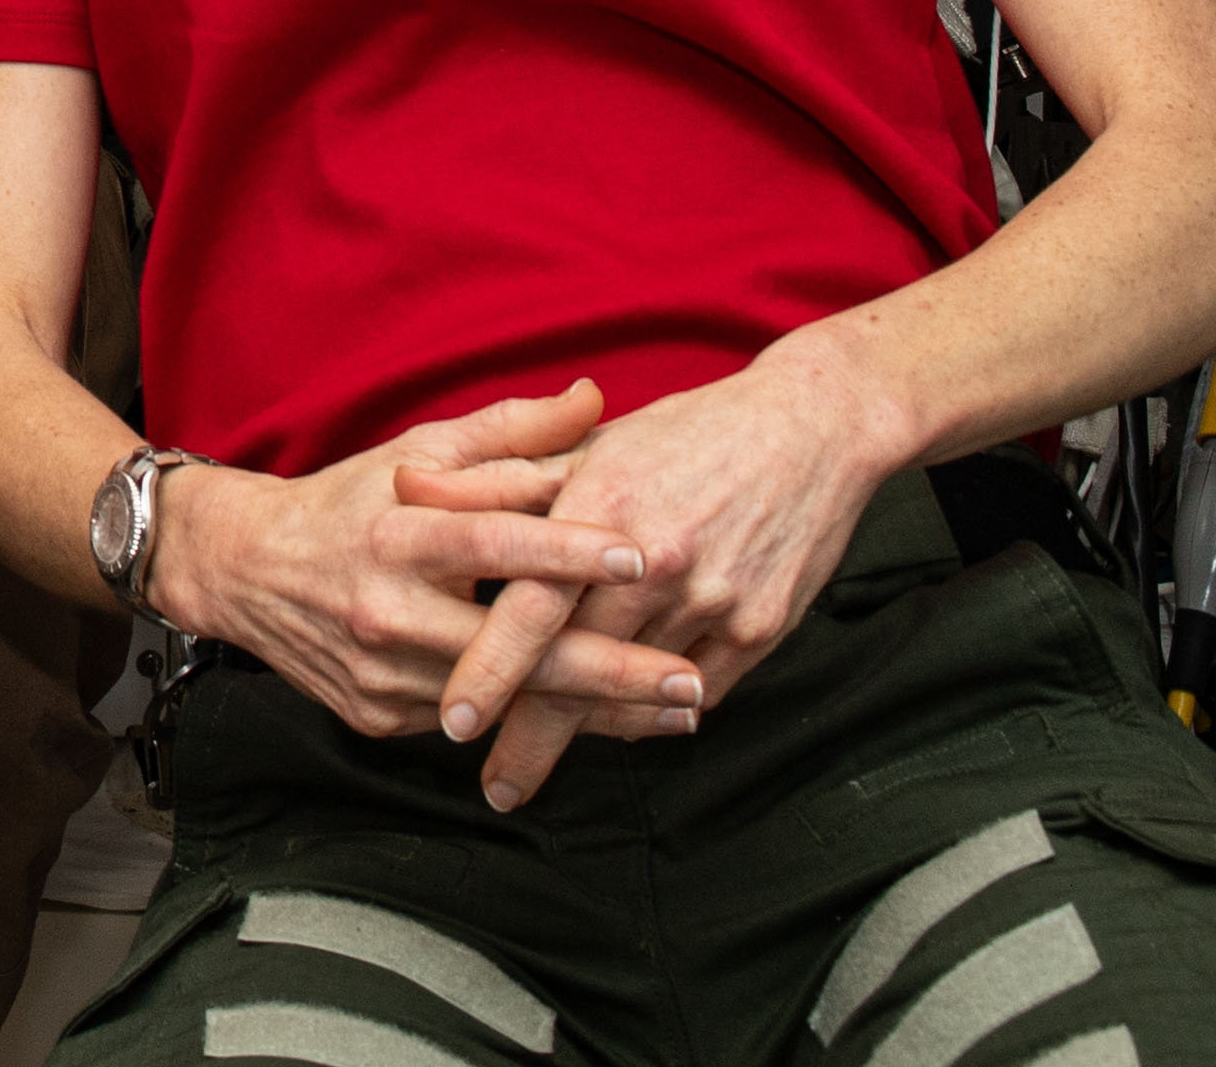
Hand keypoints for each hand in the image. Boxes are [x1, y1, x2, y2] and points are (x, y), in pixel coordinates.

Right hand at [148, 385, 692, 757]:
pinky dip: (537, 724)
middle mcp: (386, 608)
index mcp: (399, 532)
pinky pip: (472, 724)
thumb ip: (512, 433)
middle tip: (693, 682)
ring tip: (676, 711)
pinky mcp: (377, 717)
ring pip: (502, 702)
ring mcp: (380, 673)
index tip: (644, 555)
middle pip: (512, 649)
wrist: (246, 571)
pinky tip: (605, 725)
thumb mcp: (421, 454)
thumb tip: (594, 398)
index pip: (494, 540)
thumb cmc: (351, 503)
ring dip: (593, 713)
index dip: (568, 548)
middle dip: (610, 671)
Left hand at [399, 345, 900, 811]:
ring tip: (546, 760)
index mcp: (603, 508)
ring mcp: (715, 599)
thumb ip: (496, 478)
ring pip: (637, 694)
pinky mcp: (762, 628)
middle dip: (532, 739)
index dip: (489, 671)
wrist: (811, 428)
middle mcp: (657, 563)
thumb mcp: (590, 445)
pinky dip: (656, 712)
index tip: (452, 722)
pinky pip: (698, 695)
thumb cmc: (686, 433)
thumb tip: (404, 486)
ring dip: (592, 728)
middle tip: (496, 788)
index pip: (530, 608)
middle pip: (579, 671)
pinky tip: (626, 720)